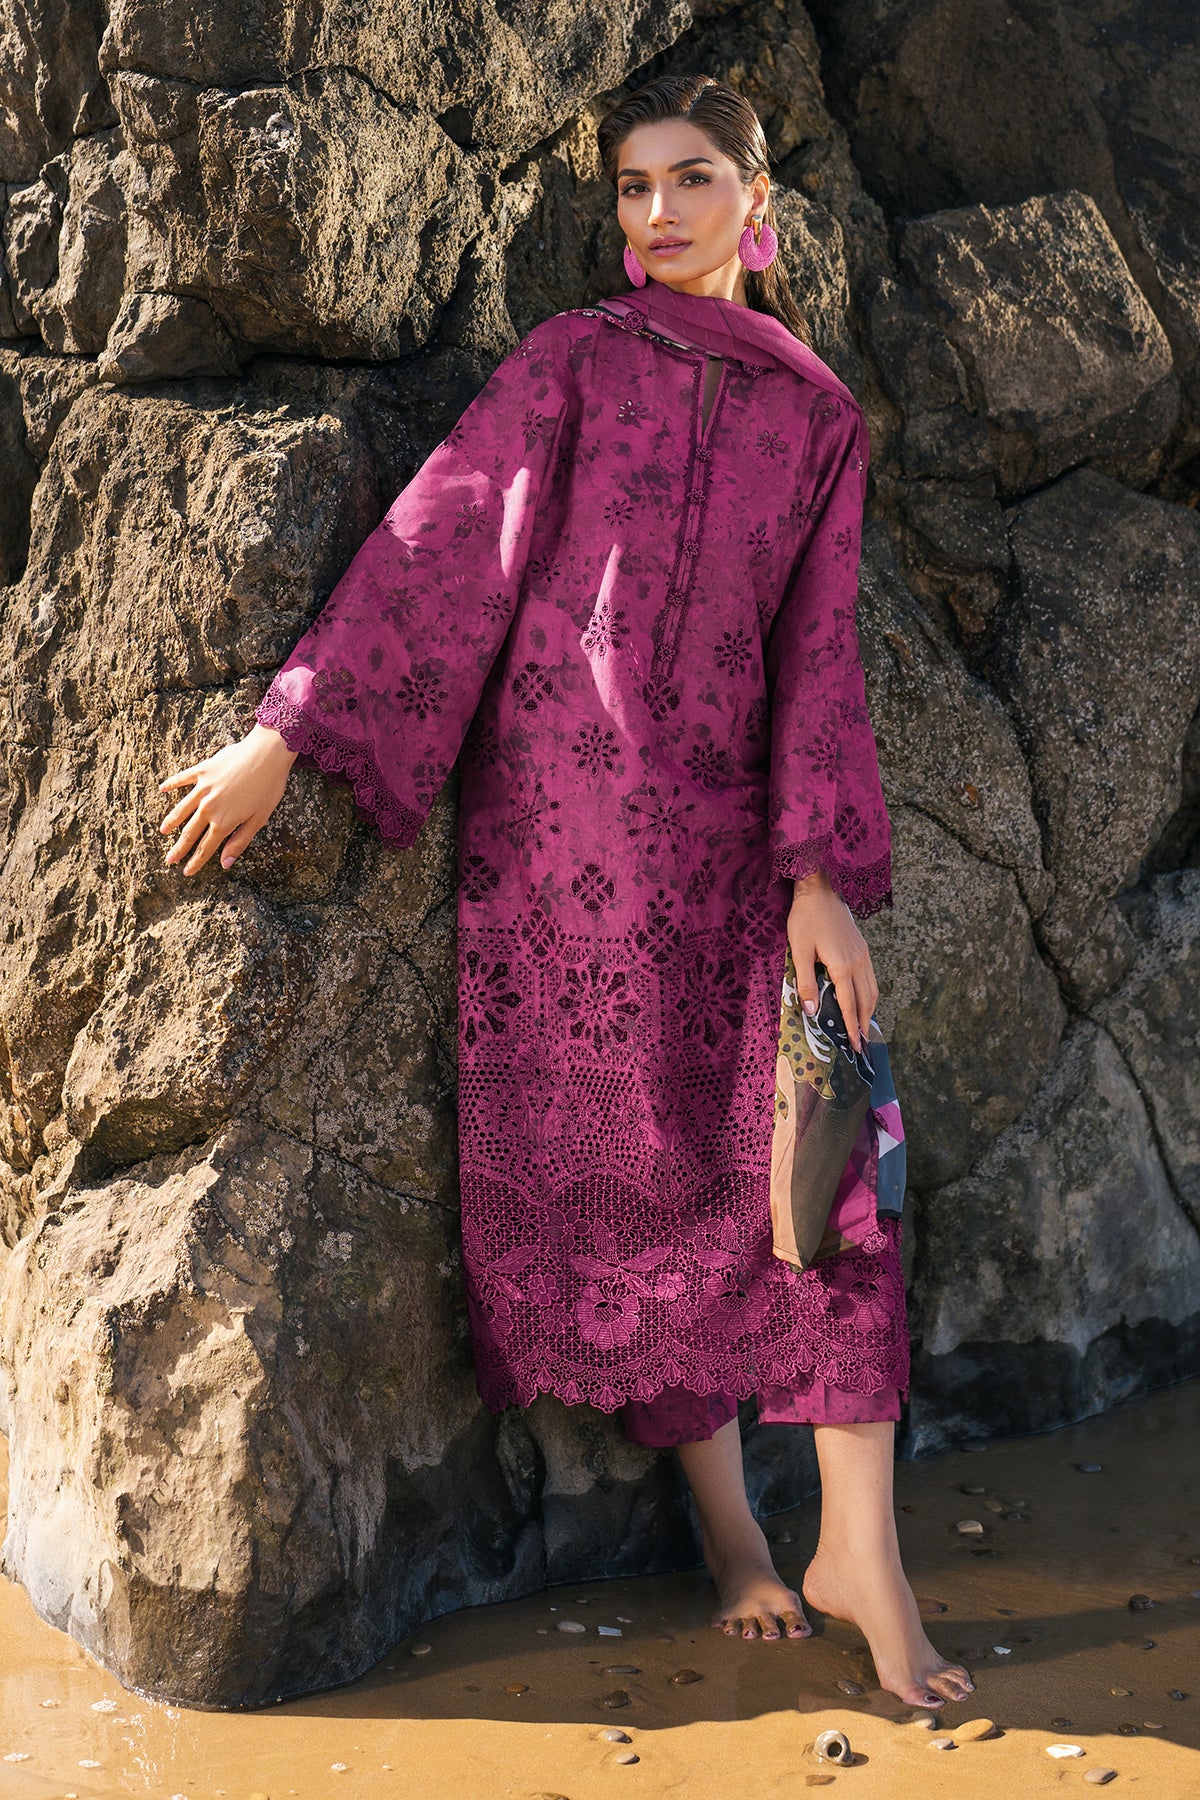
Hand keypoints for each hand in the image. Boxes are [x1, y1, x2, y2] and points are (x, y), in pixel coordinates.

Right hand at [158, 724, 297, 875]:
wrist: (267, 754)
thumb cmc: (268, 787)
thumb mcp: (259, 819)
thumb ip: (240, 841)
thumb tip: (225, 863)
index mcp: (224, 822)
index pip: (206, 847)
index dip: (196, 861)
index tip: (186, 872)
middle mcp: (209, 807)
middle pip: (190, 832)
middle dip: (179, 848)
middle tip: (169, 860)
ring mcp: (203, 788)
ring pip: (182, 809)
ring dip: (172, 821)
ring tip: (163, 831)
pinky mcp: (202, 771)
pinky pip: (182, 779)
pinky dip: (171, 784)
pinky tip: (162, 789)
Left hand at [787, 868, 877, 1052]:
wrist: (820, 889)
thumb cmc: (806, 919)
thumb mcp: (800, 951)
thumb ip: (806, 982)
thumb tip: (812, 1011)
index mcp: (842, 966)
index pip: (849, 1004)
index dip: (851, 1027)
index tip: (855, 1046)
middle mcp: (858, 963)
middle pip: (866, 1000)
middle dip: (864, 1024)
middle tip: (862, 1044)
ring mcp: (863, 955)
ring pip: (872, 989)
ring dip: (869, 1010)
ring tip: (864, 1026)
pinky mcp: (863, 948)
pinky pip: (871, 977)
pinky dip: (870, 994)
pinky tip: (863, 999)